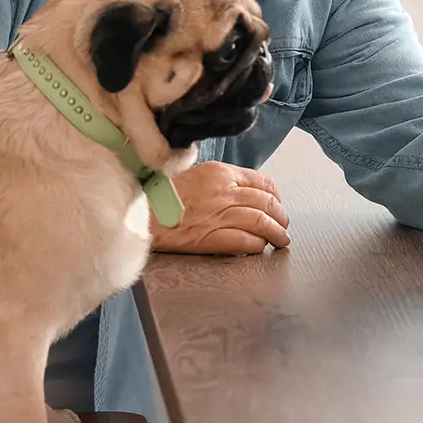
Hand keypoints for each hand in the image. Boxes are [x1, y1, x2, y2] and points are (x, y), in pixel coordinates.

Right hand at [149, 161, 290, 254]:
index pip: (263, 182)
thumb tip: (242, 191)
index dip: (276, 196)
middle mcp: (223, 191)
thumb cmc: (162, 195)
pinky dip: (257, 246)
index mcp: (220, 173)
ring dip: (276, 233)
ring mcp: (218, 215)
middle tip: (283, 225)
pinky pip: (245, 242)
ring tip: (280, 240)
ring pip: (262, 222)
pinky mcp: (210, 237)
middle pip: (267, 203)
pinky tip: (259, 248)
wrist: (140, 212)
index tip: (277, 205)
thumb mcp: (194, 174)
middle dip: (280, 216)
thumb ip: (220, 180)